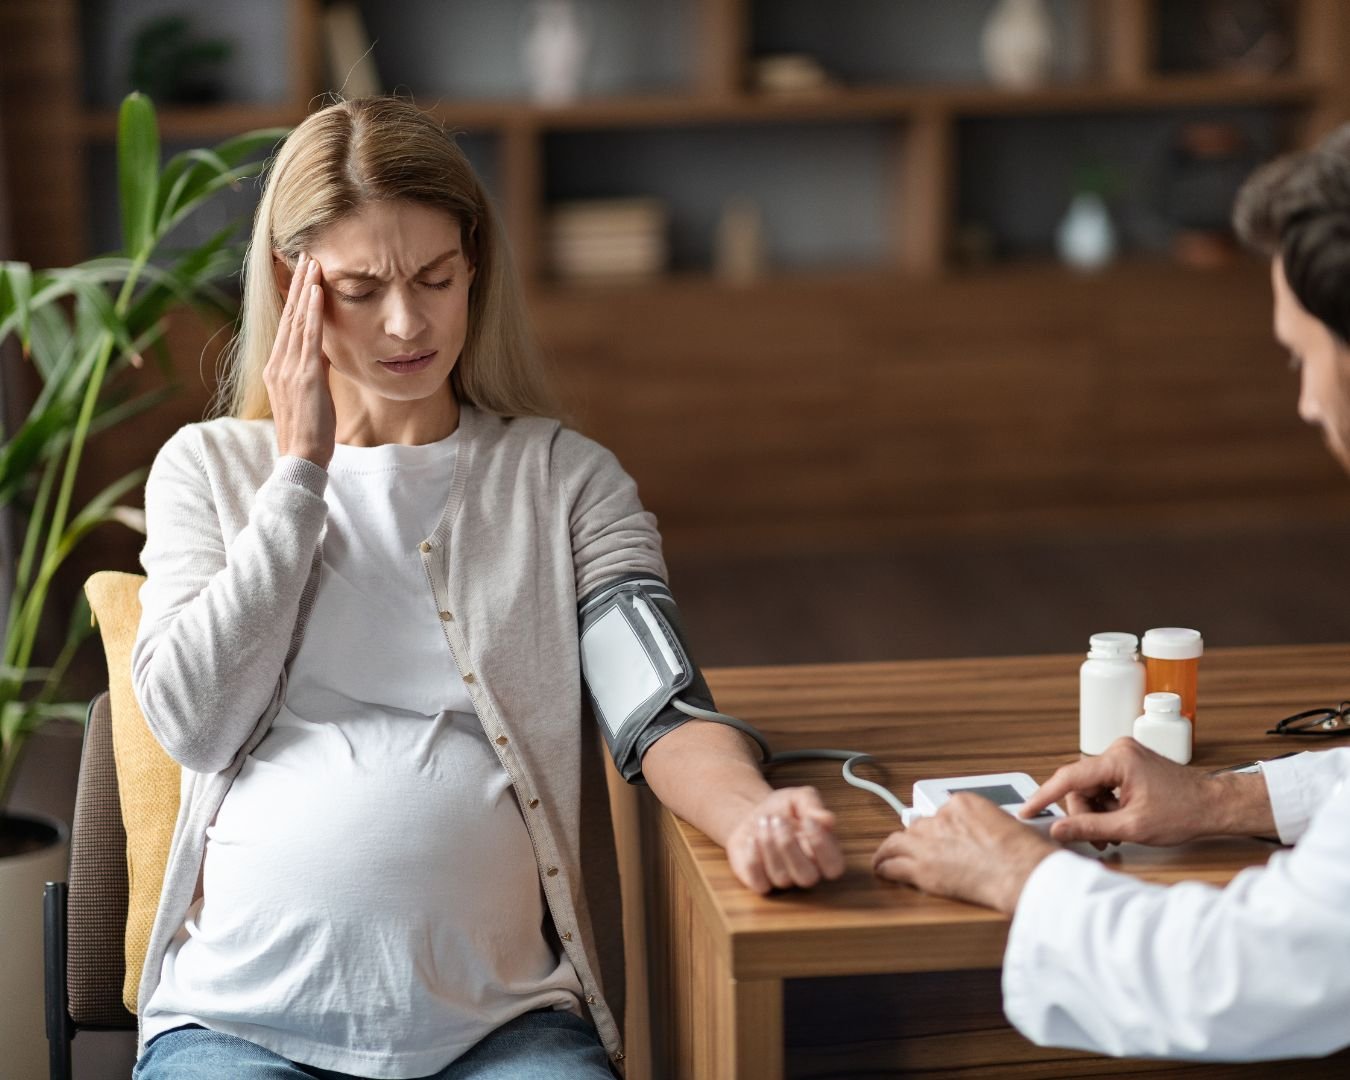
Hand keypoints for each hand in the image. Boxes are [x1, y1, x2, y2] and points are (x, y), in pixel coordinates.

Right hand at [264, 254, 335, 467]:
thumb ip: (312, 370)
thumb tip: (322, 352)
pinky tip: (316, 292)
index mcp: (277, 368)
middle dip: (297, 283)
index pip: (286, 324)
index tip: (301, 274)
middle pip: (288, 315)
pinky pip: (308, 337)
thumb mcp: (308, 395)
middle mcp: (278, 363)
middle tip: (306, 255)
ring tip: (313, 263)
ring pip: (297, 320)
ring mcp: (289, 368)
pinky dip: (311, 312)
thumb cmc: (309, 431)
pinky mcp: (304, 375)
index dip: (293, 297)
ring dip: (305, 289)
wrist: (301, 457)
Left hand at [724, 786, 846, 894]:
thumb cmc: (784, 808)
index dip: (822, 846)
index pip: (834, 866)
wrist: (754, 814)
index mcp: (824, 854)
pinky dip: (754, 860)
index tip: (808, 820)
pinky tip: (752, 838)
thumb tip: (828, 820)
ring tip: (763, 821)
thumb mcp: (800, 797)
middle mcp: (807, 871)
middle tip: (778, 820)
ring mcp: (784, 880)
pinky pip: (760, 884)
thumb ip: (814, 806)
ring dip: (769, 845)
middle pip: (807, 877)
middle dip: (789, 845)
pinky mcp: (760, 882)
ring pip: (782, 878)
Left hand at [872, 794, 1055, 913]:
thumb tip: (987, 837)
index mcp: (963, 803)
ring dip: (892, 850)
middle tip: (916, 850)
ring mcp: (928, 841)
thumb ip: (987, 825)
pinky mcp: (922, 867)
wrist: (1025, 873)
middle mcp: (941, 817)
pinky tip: (883, 870)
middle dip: (917, 840)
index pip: (940, 812)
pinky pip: (892, 864)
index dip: (938, 828)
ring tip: (886, 856)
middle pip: (918, 827)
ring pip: (897, 842)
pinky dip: (885, 867)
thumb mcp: (1007, 824)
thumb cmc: (1026, 855)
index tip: (938, 836)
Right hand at [1020, 737, 1274, 847]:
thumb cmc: (1184, 812)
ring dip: (1096, 813)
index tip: (1027, 811)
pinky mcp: (1128, 764)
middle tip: (1096, 839)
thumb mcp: (1132, 827)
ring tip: (1112, 833)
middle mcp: (1117, 750)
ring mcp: (1123, 756)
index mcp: (1118, 759)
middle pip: (1079, 786)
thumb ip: (1089, 828)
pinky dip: (1106, 806)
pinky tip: (1119, 821)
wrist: (1215, 807)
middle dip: (1084, 814)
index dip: (1044, 797)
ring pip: (1090, 788)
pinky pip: (1103, 786)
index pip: (1068, 777)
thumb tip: (1059, 830)